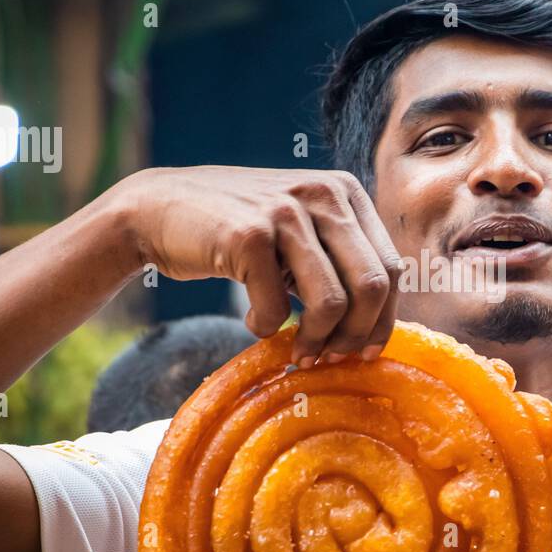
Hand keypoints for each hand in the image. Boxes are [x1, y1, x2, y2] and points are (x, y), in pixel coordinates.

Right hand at [119, 167, 402, 366]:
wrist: (159, 208)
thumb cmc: (239, 232)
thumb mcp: (301, 230)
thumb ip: (340, 260)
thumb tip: (377, 329)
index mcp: (346, 192)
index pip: (392, 268)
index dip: (384, 319)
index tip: (366, 352)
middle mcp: (324, 194)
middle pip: (373, 287)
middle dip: (355, 336)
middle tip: (329, 359)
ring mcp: (285, 211)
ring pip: (331, 303)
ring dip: (315, 342)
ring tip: (296, 351)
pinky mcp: (248, 234)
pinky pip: (277, 309)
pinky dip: (266, 328)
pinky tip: (252, 321)